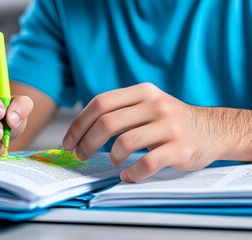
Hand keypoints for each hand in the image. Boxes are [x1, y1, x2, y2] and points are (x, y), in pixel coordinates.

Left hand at [62, 83, 237, 181]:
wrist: (212, 129)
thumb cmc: (170, 120)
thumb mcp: (147, 104)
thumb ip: (120, 110)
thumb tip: (82, 129)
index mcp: (142, 92)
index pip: (100, 103)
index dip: (79, 124)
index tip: (69, 141)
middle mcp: (154, 105)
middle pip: (107, 123)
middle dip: (86, 142)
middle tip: (81, 154)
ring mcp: (168, 126)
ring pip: (124, 143)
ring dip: (111, 157)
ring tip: (113, 162)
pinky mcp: (179, 148)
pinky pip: (147, 163)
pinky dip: (132, 173)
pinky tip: (128, 175)